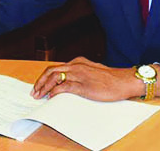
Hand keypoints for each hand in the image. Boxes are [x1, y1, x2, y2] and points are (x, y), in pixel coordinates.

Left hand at [31, 57, 150, 101]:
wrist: (125, 81)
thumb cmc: (111, 79)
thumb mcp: (92, 72)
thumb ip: (80, 74)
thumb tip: (68, 83)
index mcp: (78, 62)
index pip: (56, 67)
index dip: (45, 76)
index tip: (39, 85)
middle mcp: (76, 66)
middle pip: (51, 71)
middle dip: (40, 81)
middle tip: (34, 91)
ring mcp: (79, 75)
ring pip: (55, 78)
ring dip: (44, 87)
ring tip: (39, 95)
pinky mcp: (83, 85)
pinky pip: (64, 87)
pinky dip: (55, 91)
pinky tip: (51, 96)